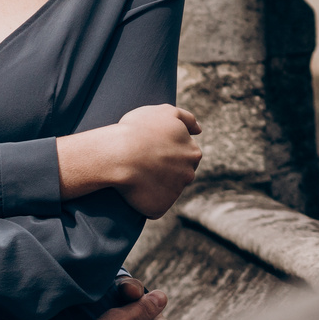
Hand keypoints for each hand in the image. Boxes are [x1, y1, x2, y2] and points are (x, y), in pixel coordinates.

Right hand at [59, 105, 203, 217]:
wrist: (119, 155)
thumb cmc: (139, 130)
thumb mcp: (165, 112)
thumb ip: (187, 119)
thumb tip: (199, 130)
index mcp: (193, 152)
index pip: (184, 156)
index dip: (166, 153)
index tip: (150, 149)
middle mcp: (189, 174)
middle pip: (178, 174)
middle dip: (164, 170)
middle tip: (142, 163)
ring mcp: (175, 192)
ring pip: (165, 190)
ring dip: (154, 185)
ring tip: (134, 175)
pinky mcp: (160, 207)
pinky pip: (153, 206)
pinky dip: (144, 201)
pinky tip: (132, 190)